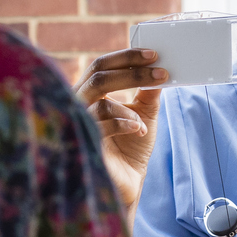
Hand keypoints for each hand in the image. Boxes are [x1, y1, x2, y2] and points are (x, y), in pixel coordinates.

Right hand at [74, 48, 167, 209]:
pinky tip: (138, 130)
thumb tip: (160, 67)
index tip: (154, 54)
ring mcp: (77, 123)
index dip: (126, 57)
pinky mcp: (81, 142)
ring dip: (129, 108)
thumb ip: (148, 91)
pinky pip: (100, 125)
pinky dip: (124, 124)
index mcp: (90, 93)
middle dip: (131, 72)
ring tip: (144, 120)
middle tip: (159, 73)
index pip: (101, 66)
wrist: (128, 181)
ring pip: (99, 100)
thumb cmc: (131, 146)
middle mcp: (78, 104)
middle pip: (98, 76)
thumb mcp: (144, 113)